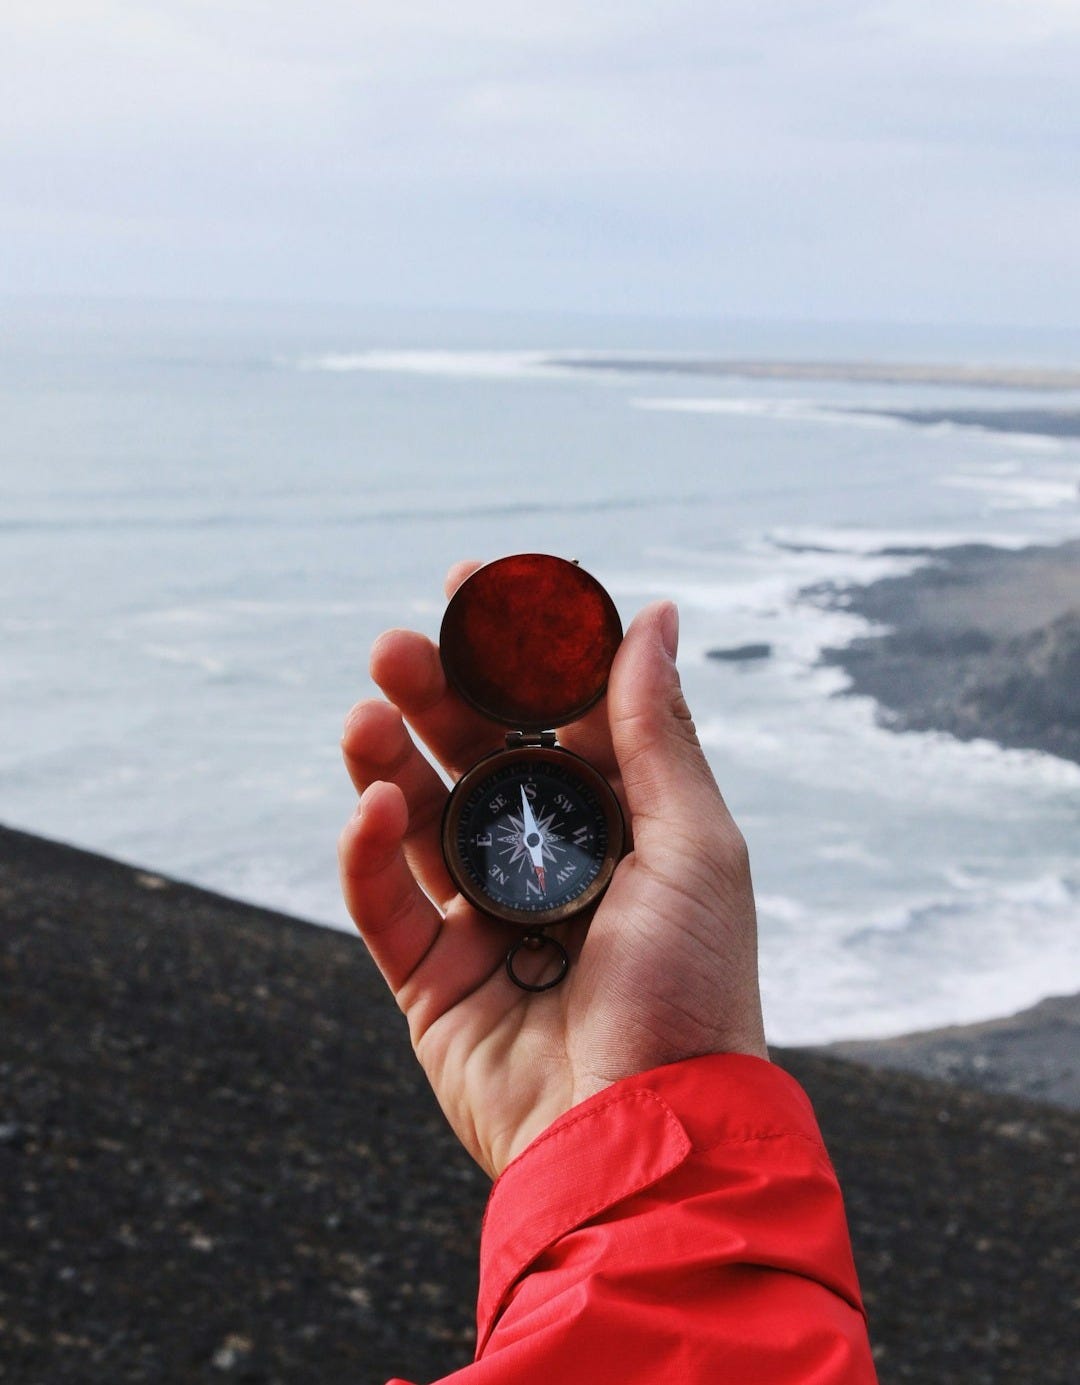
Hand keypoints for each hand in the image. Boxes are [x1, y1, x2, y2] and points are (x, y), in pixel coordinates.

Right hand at [339, 561, 767, 1178]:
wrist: (645, 1138)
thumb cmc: (693, 991)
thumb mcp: (693, 845)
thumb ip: (655, 731)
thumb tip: (653, 613)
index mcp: (621, 825)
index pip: (557, 718)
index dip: (516, 652)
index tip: (475, 586)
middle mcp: (551, 862)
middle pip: (478, 760)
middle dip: (438, 700)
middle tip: (398, 647)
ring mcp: (487, 919)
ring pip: (422, 821)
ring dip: (389, 762)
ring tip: (366, 713)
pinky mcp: (433, 979)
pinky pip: (388, 904)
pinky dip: (370, 856)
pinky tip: (371, 808)